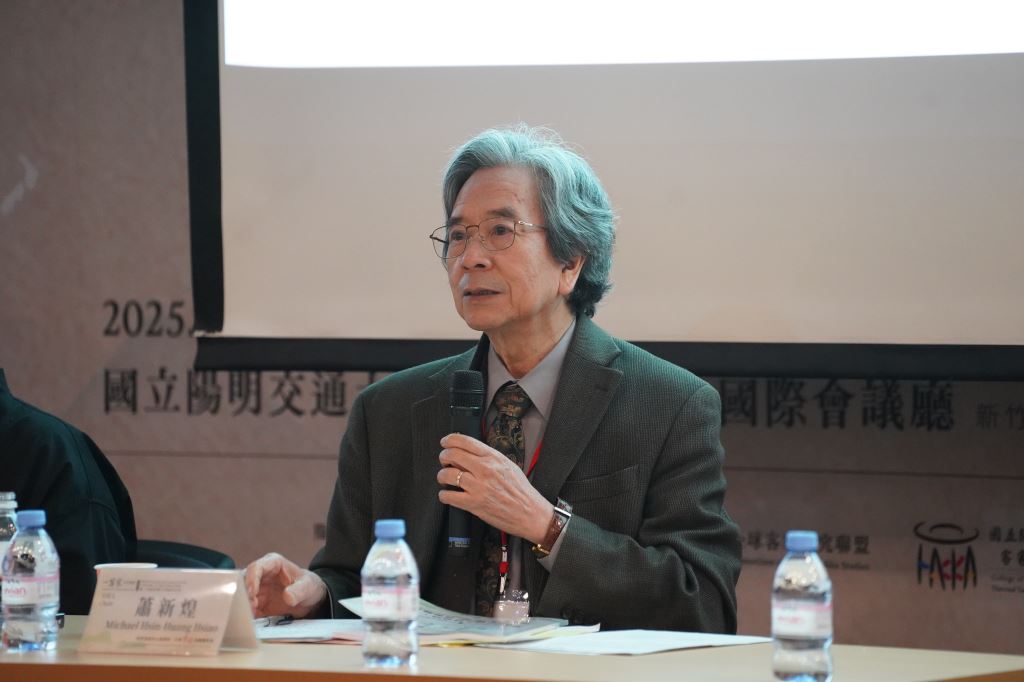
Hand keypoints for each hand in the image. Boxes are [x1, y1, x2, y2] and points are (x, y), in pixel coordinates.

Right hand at [244, 552, 326, 617]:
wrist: (310, 599)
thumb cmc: (309, 586)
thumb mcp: (308, 586)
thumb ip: (299, 590)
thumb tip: (287, 597)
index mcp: (273, 564)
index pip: (256, 568)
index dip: (251, 579)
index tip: (252, 592)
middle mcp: (262, 576)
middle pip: (244, 582)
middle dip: (244, 593)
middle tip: (252, 605)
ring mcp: (259, 590)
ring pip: (243, 596)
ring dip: (245, 605)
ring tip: (253, 613)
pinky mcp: (258, 604)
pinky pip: (248, 609)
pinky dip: (248, 614)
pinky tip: (251, 621)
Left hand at [437, 433, 552, 543]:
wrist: (530, 513)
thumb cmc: (521, 492)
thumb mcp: (508, 465)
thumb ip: (489, 457)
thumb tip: (470, 452)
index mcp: (493, 458)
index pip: (465, 441)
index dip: (450, 439)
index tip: (446, 442)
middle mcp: (485, 469)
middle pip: (452, 454)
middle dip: (443, 456)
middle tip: (444, 461)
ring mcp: (478, 487)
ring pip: (447, 474)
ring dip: (442, 475)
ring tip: (445, 478)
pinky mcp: (474, 504)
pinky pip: (448, 496)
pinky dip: (444, 495)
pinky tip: (448, 494)